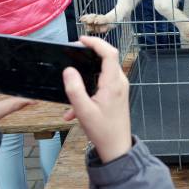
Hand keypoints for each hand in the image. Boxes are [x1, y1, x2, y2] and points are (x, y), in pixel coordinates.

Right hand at [63, 36, 130, 163]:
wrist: (116, 148)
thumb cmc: (103, 131)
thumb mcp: (83, 111)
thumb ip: (74, 89)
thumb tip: (68, 70)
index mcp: (113, 83)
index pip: (109, 53)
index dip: (96, 42)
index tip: (81, 40)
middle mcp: (119, 83)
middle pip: (107, 59)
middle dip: (89, 54)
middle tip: (72, 54)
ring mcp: (119, 88)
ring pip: (101, 72)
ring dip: (85, 76)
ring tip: (69, 83)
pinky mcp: (116, 95)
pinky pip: (101, 84)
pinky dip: (87, 91)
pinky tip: (73, 110)